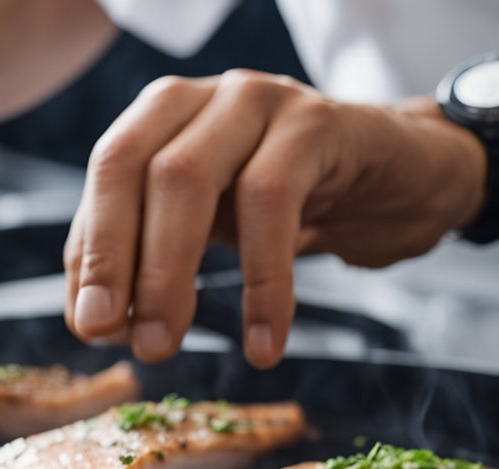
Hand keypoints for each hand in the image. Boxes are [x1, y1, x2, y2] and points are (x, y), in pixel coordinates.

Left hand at [63, 70, 484, 367]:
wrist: (410, 180)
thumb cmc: (299, 207)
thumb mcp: (213, 232)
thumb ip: (150, 260)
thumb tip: (95, 319)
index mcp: (164, 115)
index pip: (105, 177)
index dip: (91, 253)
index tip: (89, 324)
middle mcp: (203, 96)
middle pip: (131, 166)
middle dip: (115, 258)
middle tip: (117, 337)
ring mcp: (260, 100)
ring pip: (188, 178)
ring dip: (168, 272)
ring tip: (163, 343)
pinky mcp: (320, 124)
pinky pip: (272, 203)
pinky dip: (260, 283)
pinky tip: (261, 343)